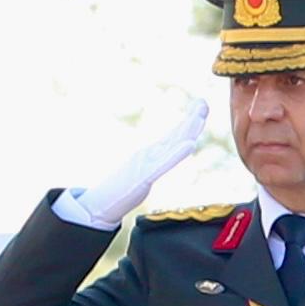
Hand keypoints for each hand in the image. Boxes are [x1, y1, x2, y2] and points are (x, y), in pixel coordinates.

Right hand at [59, 90, 211, 232]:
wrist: (100, 203)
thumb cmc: (120, 190)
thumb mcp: (143, 174)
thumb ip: (154, 165)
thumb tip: (163, 159)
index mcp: (151, 154)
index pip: (174, 136)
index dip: (189, 122)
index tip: (202, 106)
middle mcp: (150, 154)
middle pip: (175, 135)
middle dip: (191, 119)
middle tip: (204, 102)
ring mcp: (146, 163)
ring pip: (171, 145)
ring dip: (187, 131)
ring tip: (200, 117)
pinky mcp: (144, 177)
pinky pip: (163, 164)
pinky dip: (177, 154)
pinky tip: (190, 144)